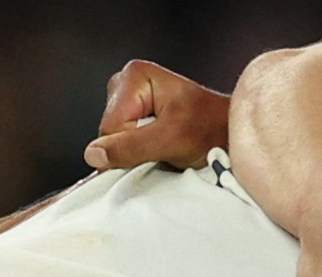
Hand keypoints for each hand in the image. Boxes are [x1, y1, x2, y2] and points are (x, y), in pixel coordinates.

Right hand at [86, 61, 230, 170]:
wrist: (226, 132)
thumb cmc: (209, 128)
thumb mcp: (171, 139)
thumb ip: (131, 147)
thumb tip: (95, 154)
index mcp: (135, 76)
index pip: (109, 127)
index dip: (129, 144)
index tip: (156, 142)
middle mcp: (127, 83)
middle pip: (107, 133)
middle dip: (130, 146)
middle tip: (161, 142)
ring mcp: (127, 100)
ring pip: (111, 141)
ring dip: (135, 150)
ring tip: (163, 142)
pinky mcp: (130, 116)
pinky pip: (117, 144)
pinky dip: (136, 151)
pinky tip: (156, 144)